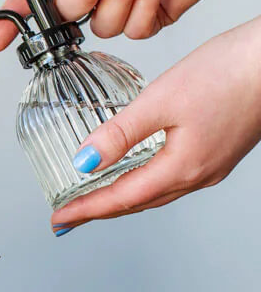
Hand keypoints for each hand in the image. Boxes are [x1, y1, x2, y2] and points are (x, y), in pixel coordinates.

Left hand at [51, 17, 260, 231]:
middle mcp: (199, 174)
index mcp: (183, 168)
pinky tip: (136, 172)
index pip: (121, 199)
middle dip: (101, 210)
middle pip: (138, 202)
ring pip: (156, 192)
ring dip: (123, 198)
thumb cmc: (230, 72)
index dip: (86, 210)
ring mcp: (212, 165)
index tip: (59, 219)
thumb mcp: (162, 99)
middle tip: (69, 216)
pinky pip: (172, 177)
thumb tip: (85, 161)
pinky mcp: (219, 151)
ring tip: (95, 200)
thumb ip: (120, 133)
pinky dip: (145, 181)